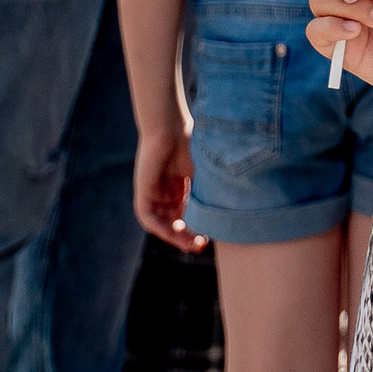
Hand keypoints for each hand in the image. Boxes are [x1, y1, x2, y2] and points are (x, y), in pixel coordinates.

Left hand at [134, 126, 205, 251]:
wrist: (168, 126)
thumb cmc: (190, 142)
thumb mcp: (204, 172)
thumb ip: (209, 191)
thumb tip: (230, 210)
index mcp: (182, 185)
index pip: (189, 213)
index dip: (199, 226)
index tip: (211, 236)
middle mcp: (167, 191)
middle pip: (176, 221)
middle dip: (188, 236)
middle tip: (201, 246)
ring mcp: (154, 192)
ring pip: (163, 223)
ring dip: (175, 236)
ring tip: (190, 244)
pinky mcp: (143, 192)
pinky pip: (148, 217)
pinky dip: (159, 227)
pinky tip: (173, 233)